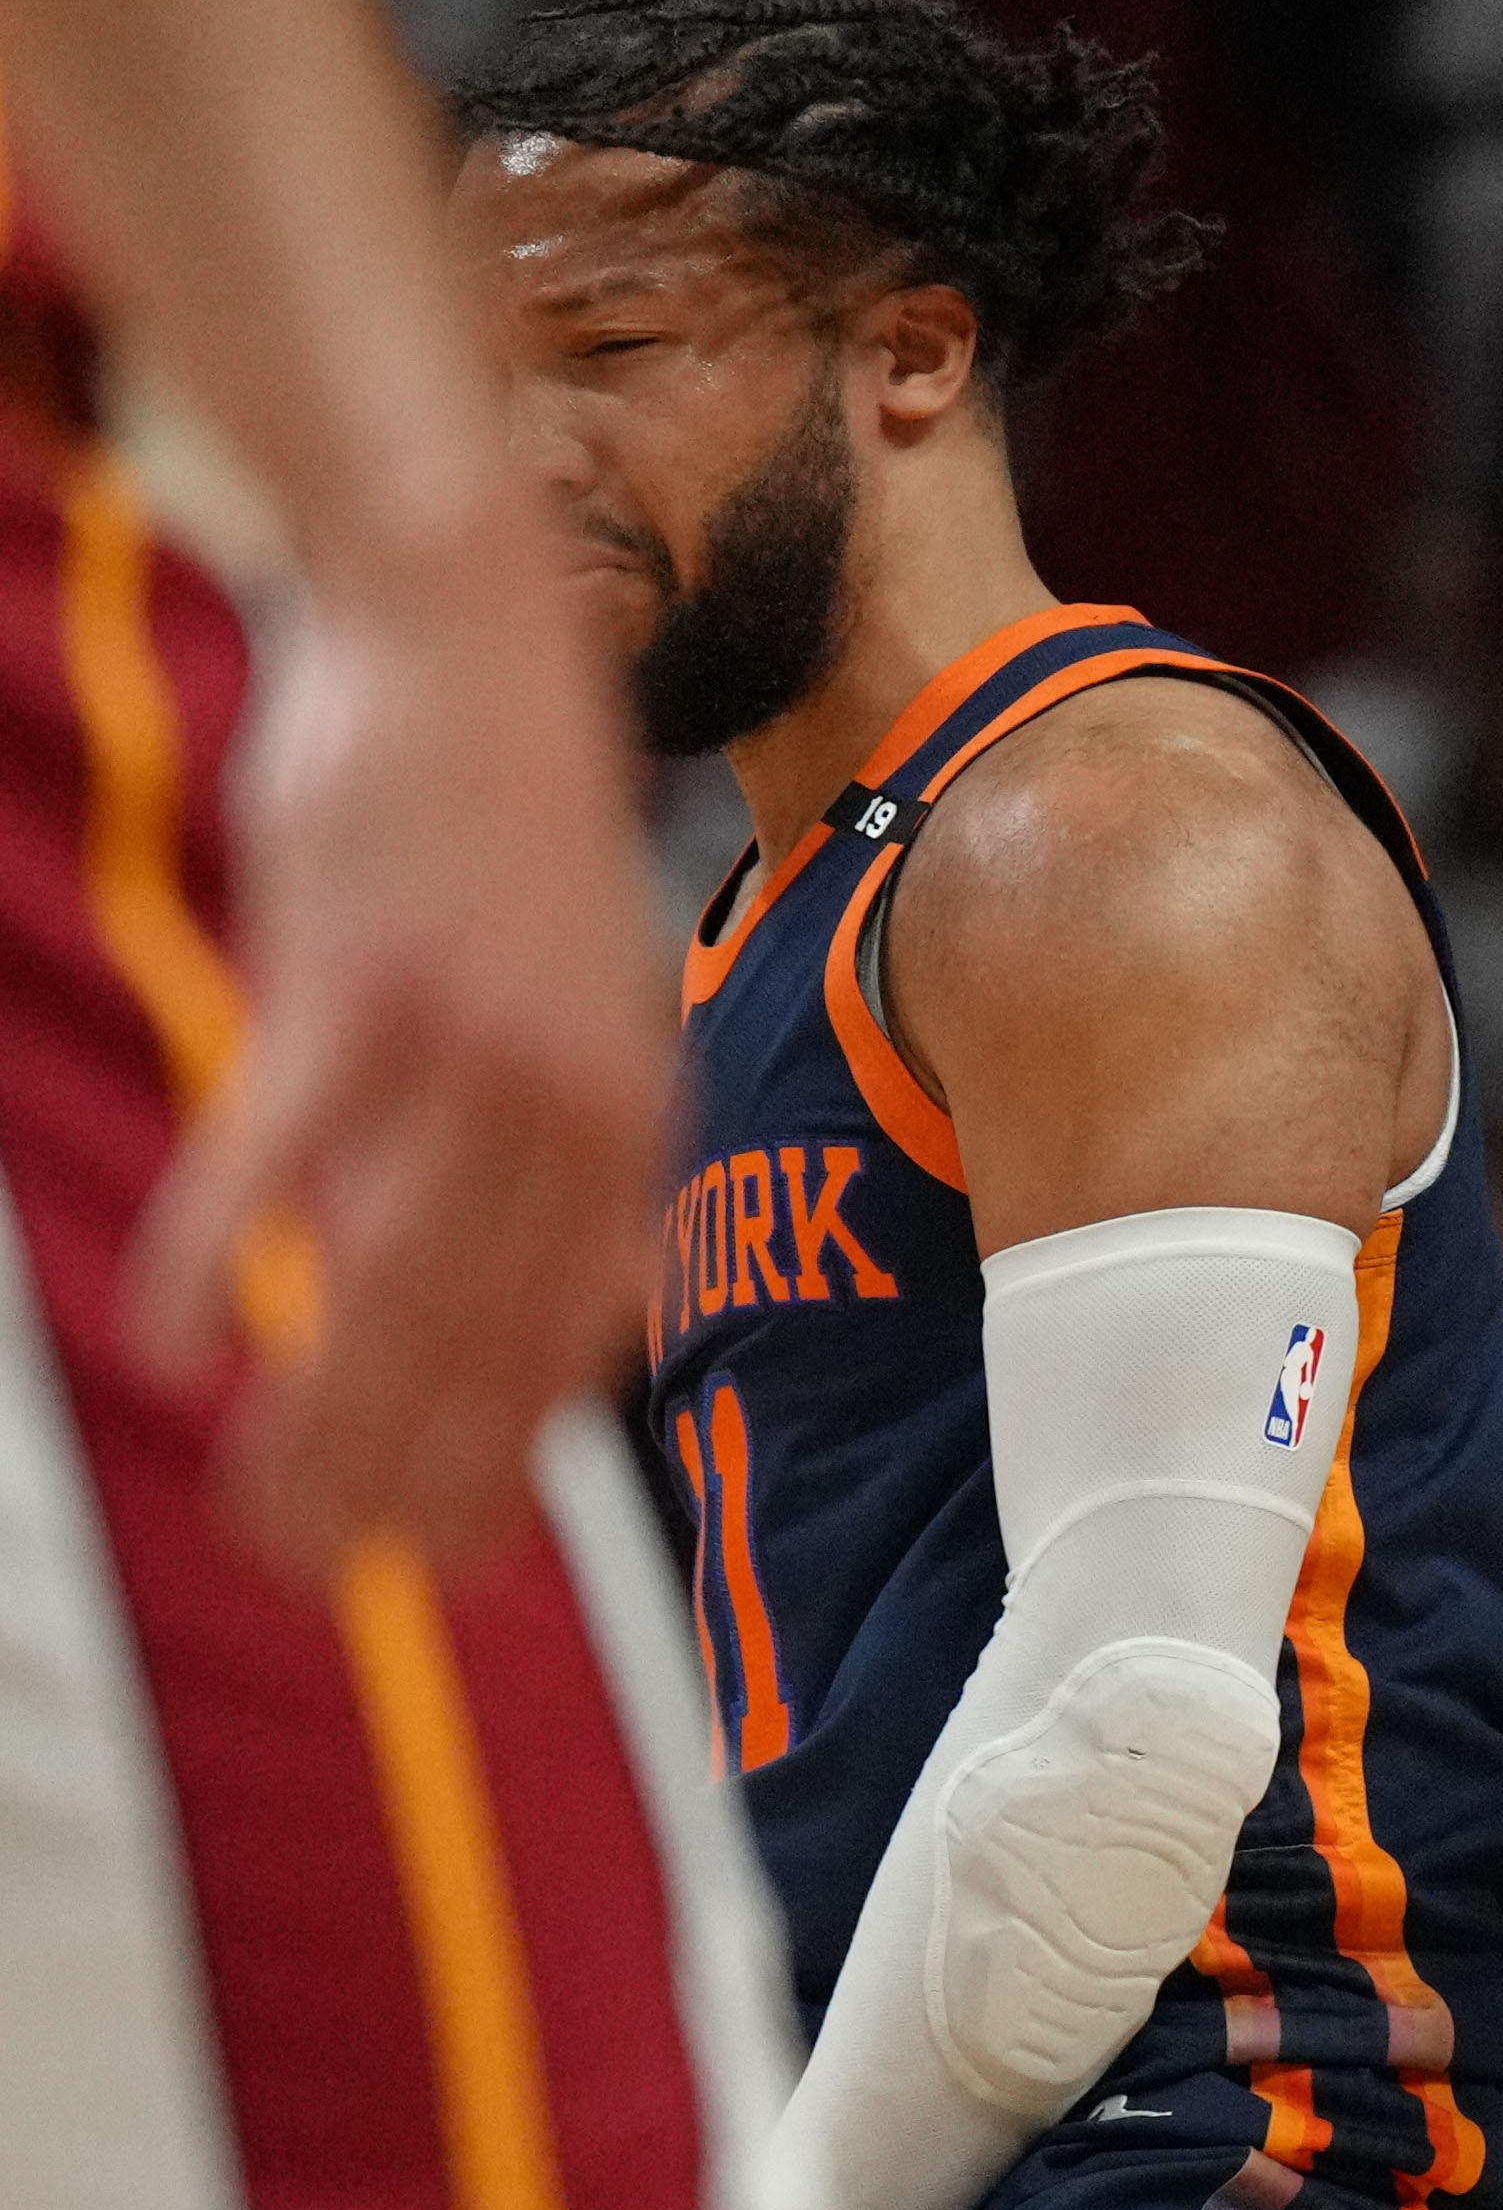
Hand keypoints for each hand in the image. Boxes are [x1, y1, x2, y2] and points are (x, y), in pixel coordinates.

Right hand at [139, 559, 667, 1573]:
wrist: (471, 633)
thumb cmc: (495, 824)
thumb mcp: (551, 1001)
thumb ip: (519, 1148)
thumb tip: (455, 1283)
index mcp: (632, 1122)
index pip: (573, 1344)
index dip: (506, 1462)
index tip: (449, 1558)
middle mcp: (575, 1111)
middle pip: (479, 1343)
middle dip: (402, 1478)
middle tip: (322, 1577)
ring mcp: (470, 1051)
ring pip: (388, 1281)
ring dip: (316, 1413)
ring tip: (253, 1511)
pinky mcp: (360, 985)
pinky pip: (277, 1153)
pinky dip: (214, 1253)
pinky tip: (162, 1343)